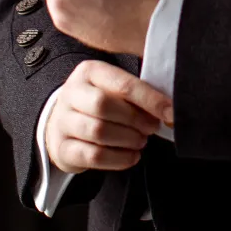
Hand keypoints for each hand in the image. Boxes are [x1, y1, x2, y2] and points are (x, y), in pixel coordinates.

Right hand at [45, 60, 172, 174]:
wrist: (63, 121)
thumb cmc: (98, 102)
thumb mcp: (113, 87)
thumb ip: (136, 93)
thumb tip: (167, 109)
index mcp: (89, 71)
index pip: (122, 84)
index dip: (149, 99)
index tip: (169, 112)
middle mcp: (71, 93)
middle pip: (104, 106)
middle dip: (135, 119)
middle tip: (152, 128)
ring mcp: (62, 121)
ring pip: (98, 131)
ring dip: (127, 139)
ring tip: (141, 141)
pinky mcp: (61, 149)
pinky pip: (93, 157)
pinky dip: (118, 159)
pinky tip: (131, 156)